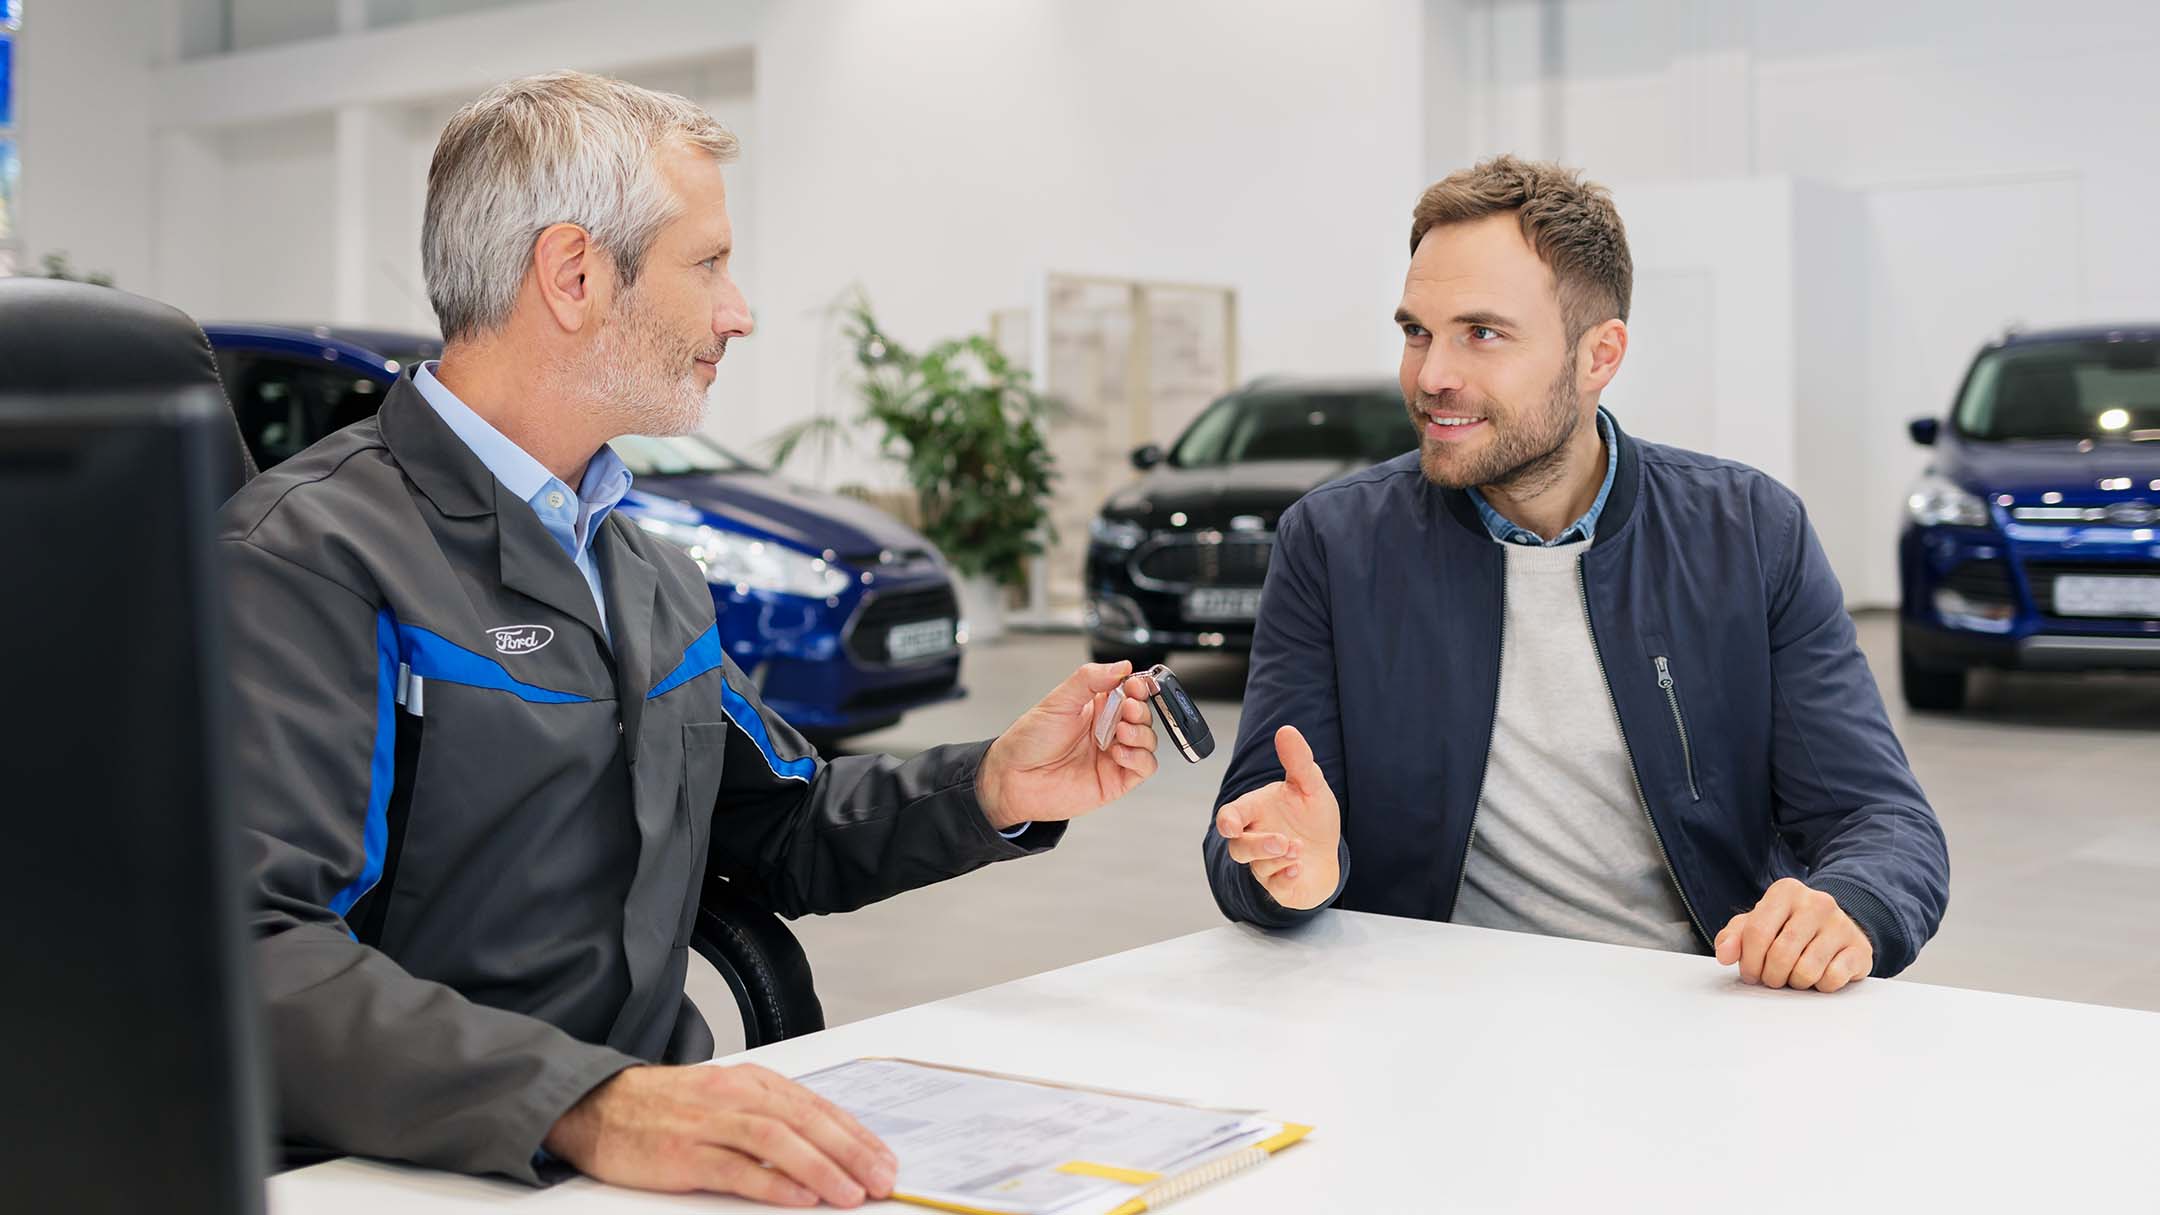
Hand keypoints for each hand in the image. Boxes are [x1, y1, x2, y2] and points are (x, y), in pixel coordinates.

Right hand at [543, 1063, 895, 1206]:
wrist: (595, 1106)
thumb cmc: (664, 1107)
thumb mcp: (724, 1098)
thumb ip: (768, 1117)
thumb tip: (822, 1149)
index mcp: (750, 1081)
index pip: (816, 1107)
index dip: (856, 1134)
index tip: (885, 1158)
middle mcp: (735, 1096)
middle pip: (806, 1121)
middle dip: (851, 1152)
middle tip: (883, 1179)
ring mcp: (708, 1123)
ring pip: (778, 1141)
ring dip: (821, 1168)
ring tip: (852, 1193)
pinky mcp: (683, 1154)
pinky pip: (736, 1168)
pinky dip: (772, 1182)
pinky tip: (800, 1197)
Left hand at [976, 661, 1161, 829]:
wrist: (1013, 778)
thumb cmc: (1028, 742)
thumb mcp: (1058, 701)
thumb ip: (1089, 679)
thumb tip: (1120, 666)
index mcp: (1096, 707)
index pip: (1130, 691)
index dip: (1137, 686)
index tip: (1135, 684)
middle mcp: (1107, 730)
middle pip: (1143, 714)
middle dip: (1140, 709)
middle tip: (1128, 708)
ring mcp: (1113, 755)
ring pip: (1149, 740)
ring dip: (1142, 732)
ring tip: (1121, 731)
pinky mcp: (1116, 779)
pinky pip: (1144, 767)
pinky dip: (1140, 757)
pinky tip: (1120, 752)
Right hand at [1214, 725, 1340, 910]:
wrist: (1328, 853)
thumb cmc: (1311, 818)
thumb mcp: (1310, 786)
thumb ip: (1298, 761)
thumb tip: (1286, 731)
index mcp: (1255, 812)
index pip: (1230, 817)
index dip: (1227, 822)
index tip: (1231, 826)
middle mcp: (1255, 839)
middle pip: (1238, 847)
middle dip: (1258, 845)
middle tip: (1284, 840)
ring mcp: (1265, 865)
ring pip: (1256, 867)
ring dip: (1276, 858)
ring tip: (1298, 848)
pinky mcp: (1279, 886)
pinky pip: (1274, 887)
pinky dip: (1284, 878)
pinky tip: (1298, 869)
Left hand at [1715, 878, 1872, 992]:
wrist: (1835, 927)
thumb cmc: (1788, 927)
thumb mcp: (1757, 924)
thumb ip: (1733, 937)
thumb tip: (1725, 954)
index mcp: (1786, 891)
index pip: (1756, 932)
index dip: (1749, 961)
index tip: (1751, 973)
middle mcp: (1817, 902)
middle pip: (1781, 954)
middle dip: (1771, 976)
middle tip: (1773, 978)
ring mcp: (1842, 924)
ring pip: (1806, 971)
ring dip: (1795, 983)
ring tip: (1795, 975)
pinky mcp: (1860, 948)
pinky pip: (1832, 979)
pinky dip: (1820, 986)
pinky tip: (1819, 974)